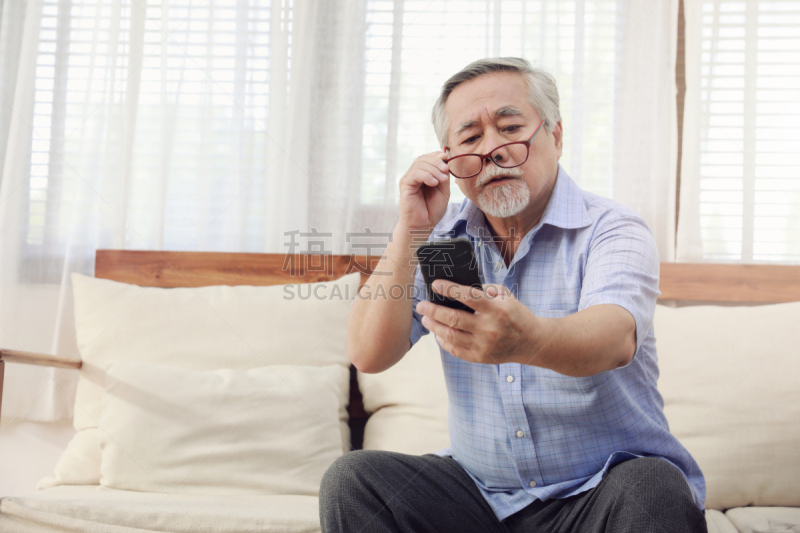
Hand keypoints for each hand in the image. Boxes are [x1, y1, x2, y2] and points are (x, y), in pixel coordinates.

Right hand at [397, 152, 450, 232]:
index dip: (437, 155)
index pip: (428, 158)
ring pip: (419, 164)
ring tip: (441, 180)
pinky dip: (426, 175)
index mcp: (423, 174)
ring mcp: (409, 179)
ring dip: (433, 169)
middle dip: (436, 162)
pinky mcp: (405, 185)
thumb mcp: (443, 190)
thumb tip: (445, 161)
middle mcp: (414, 175)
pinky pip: (415, 174)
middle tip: (446, 171)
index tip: (446, 158)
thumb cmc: (432, 210)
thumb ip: (443, 176)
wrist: (423, 225)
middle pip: (423, 159)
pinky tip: (433, 183)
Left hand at [415, 280, 536, 364]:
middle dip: (432, 310)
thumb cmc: (516, 314)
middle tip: (421, 305)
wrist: (531, 342)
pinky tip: (438, 333)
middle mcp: (489, 328)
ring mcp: (484, 345)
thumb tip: (461, 287)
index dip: (449, 289)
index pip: (468, 297)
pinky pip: (455, 350)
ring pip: (450, 336)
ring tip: (426, 318)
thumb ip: (486, 289)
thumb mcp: (506, 296)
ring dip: (434, 326)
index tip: (435, 284)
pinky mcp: (480, 358)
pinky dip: (443, 341)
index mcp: (496, 310)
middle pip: (453, 318)